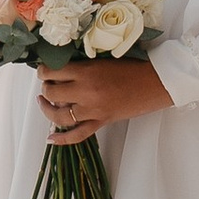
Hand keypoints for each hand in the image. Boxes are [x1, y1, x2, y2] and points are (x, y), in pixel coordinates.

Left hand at [35, 54, 170, 142]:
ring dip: (47, 109)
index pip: (53, 72)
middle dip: (45, 88)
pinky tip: (50, 138)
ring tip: (44, 102)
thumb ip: (82, 65)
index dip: (43, 71)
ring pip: (59, 116)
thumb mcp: (103, 59)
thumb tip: (60, 71)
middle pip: (52, 93)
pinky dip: (62, 139)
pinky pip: (77, 135)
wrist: (155, 82)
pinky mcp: (101, 122)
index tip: (44, 69)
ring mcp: (93, 110)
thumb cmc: (133, 67)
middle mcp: (86, 92)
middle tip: (47, 83)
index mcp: (86, 72)